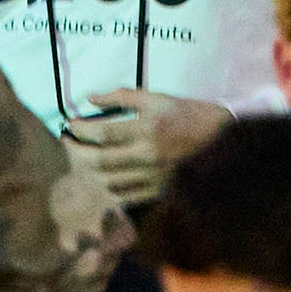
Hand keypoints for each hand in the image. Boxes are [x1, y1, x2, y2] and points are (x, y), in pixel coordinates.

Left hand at [68, 89, 229, 209]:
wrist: (221, 138)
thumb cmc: (186, 113)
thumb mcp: (157, 97)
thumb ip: (123, 96)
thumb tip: (90, 97)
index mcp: (148, 128)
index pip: (102, 133)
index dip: (80, 129)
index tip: (70, 124)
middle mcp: (149, 155)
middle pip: (100, 160)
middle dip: (77, 152)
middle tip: (68, 142)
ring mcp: (155, 176)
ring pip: (109, 181)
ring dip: (91, 171)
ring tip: (84, 159)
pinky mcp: (160, 190)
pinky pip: (125, 195)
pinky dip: (110, 187)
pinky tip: (106, 176)